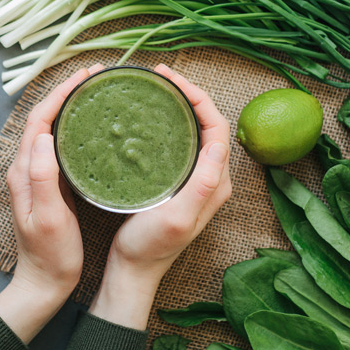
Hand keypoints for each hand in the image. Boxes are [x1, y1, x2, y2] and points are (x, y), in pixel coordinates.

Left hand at [0, 64, 103, 341]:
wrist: (42, 285)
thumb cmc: (50, 256)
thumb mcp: (49, 218)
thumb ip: (44, 177)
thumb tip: (46, 135)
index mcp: (23, 172)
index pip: (38, 120)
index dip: (60, 94)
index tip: (85, 78)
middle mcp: (25, 169)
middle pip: (43, 118)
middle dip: (65, 93)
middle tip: (95, 79)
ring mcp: (35, 177)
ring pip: (50, 130)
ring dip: (68, 108)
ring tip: (95, 95)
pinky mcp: (47, 186)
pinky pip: (57, 146)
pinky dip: (72, 129)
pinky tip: (91, 130)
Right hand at [88, 63, 231, 329]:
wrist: (133, 272)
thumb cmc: (150, 248)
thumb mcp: (177, 217)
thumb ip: (201, 184)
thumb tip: (216, 144)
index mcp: (215, 182)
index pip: (217, 127)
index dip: (198, 98)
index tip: (171, 80)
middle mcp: (210, 179)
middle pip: (208, 124)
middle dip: (189, 95)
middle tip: (160, 78)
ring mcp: (193, 181)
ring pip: (194, 132)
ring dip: (180, 107)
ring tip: (156, 90)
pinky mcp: (176, 185)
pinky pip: (180, 144)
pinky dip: (169, 124)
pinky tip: (149, 120)